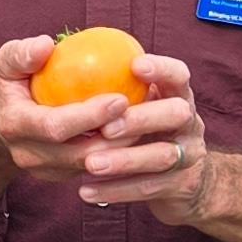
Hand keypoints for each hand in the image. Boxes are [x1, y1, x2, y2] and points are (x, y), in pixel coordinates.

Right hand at [0, 35, 135, 183]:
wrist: (0, 121)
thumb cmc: (13, 83)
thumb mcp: (8, 62)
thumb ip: (23, 54)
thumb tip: (45, 44)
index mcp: (14, 125)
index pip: (55, 126)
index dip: (89, 116)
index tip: (120, 98)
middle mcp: (28, 154)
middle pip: (78, 153)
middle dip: (115, 138)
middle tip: (144, 114)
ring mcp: (44, 170)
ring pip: (91, 166)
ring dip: (121, 149)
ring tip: (148, 125)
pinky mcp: (60, 176)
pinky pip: (94, 168)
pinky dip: (117, 153)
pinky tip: (138, 132)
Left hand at [71, 50, 212, 216]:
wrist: (186, 182)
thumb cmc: (145, 131)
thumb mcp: (139, 105)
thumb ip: (112, 85)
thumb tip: (51, 51)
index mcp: (178, 96)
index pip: (178, 75)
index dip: (162, 69)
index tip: (135, 66)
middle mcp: (190, 122)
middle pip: (176, 114)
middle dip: (142, 119)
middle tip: (107, 128)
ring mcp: (190, 154)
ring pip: (162, 156)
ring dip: (125, 160)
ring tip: (91, 163)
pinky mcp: (182, 185)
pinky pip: (148, 188)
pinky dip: (116, 190)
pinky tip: (86, 191)